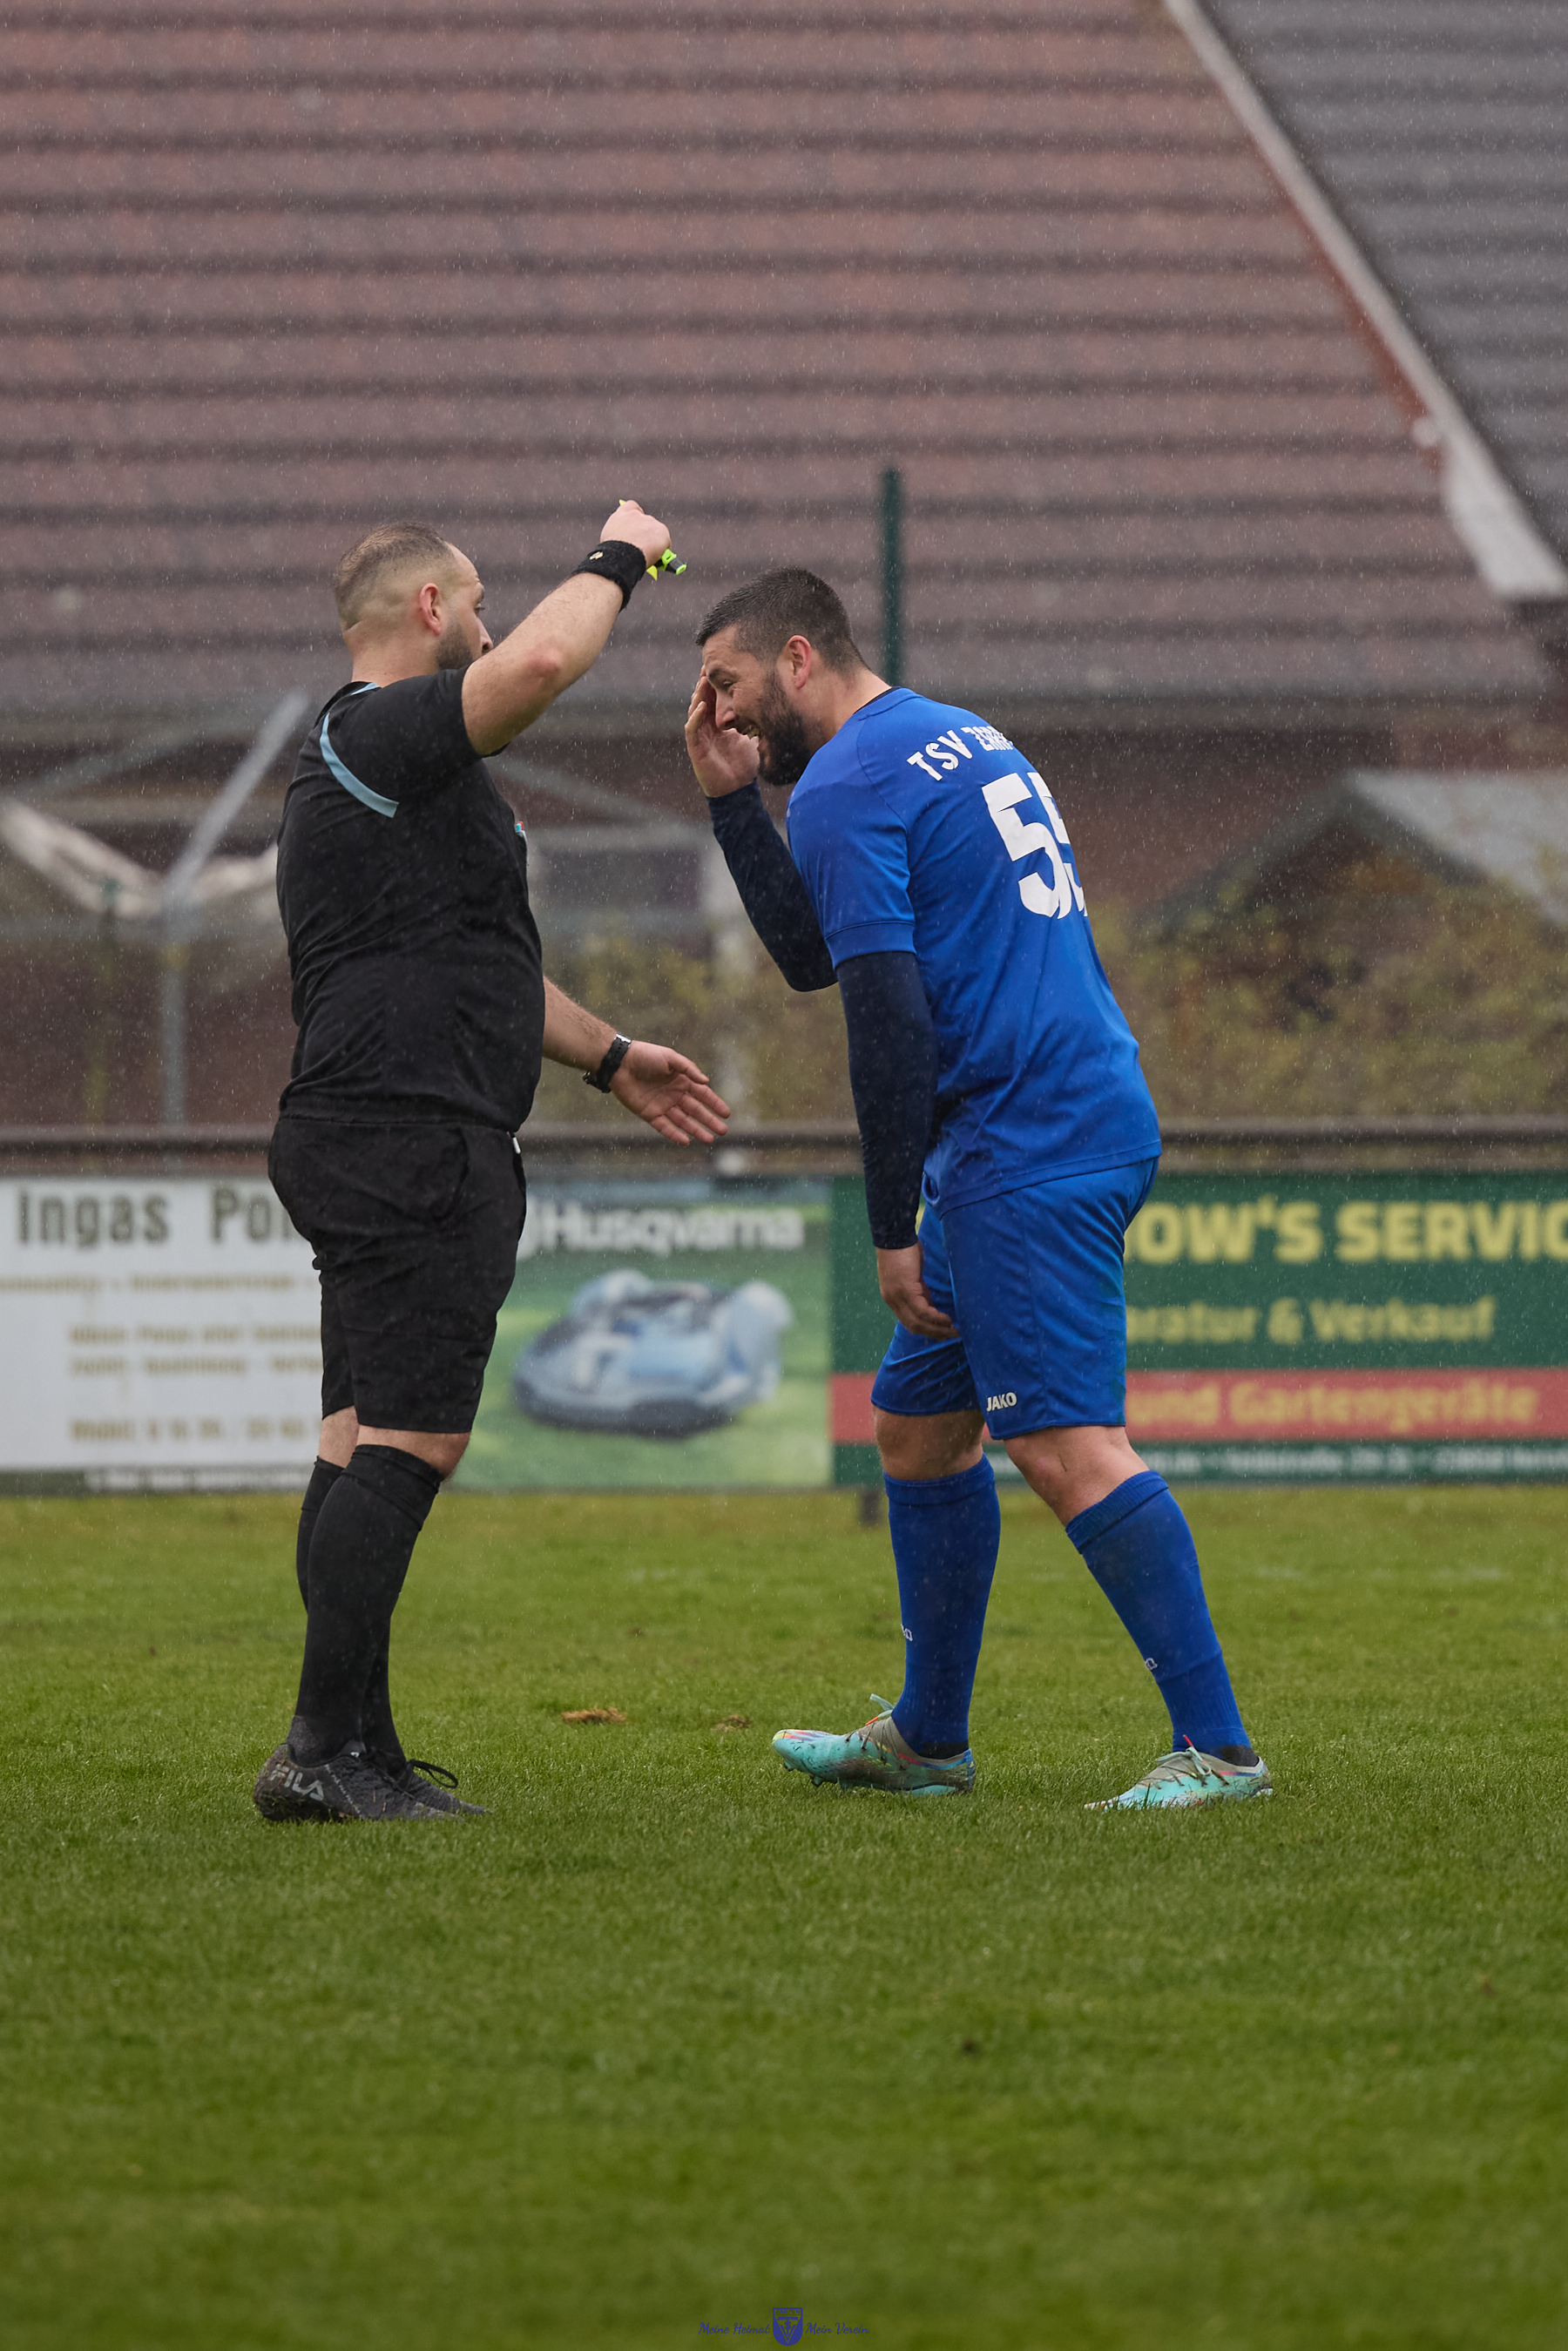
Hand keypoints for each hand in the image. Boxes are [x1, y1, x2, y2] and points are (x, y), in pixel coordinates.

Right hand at [600, 498, 671, 569]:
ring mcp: (650, 522)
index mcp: (622, 514)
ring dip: (654, 541)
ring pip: (656, 532)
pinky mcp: (661, 531)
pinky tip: (656, 558)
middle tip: (642, 546)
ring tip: (647, 555)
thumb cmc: (612, 553)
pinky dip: (663, 549)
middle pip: (646, 521)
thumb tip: (623, 539)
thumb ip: (618, 532)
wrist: (620, 558)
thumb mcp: (609, 537)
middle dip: (646, 533)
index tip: (637, 525)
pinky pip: (665, 541)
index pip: (632, 507)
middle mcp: (637, 515)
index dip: (636, 516)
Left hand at [609, 1042, 730, 1144]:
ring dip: (696, 1130)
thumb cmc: (646, 1055)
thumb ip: (689, 1069)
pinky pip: (664, 1126)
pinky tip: (686, 1140)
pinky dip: (674, 1134)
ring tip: (709, 1139)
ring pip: (683, 1121)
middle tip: (723, 1131)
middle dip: (710, 1121)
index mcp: (681, 1080)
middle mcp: (674, 1094)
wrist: (620, 1063)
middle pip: (696, 1111)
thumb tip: (705, 1082)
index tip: (727, 1114)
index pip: (703, 1095)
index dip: (715, 1104)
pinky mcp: (649, 1113)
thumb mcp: (670, 1058)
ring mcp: (662, 1105)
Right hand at [685, 675, 759, 798]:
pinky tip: (701, 705)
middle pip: (702, 700)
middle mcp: (706, 728)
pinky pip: (692, 729)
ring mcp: (699, 737)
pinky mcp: (695, 748)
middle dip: (704, 684)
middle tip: (707, 666)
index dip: (715, 685)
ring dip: (698, 696)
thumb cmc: (743, 766)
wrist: (736, 790)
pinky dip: (696, 717)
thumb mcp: (751, 740)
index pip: (713, 700)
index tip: (720, 669)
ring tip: (703, 680)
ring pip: (694, 711)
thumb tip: (772, 712)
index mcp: (717, 725)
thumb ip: (755, 726)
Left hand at [876, 1242, 957, 1339]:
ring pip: (918, 1322)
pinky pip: (922, 1311)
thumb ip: (919, 1293)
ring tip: (953, 1331)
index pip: (909, 1322)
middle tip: (951, 1336)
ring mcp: (898, 1297)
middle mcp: (893, 1301)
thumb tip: (931, 1307)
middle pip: (913, 1326)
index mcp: (893, 1298)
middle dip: (934, 1334)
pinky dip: (936, 1318)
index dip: (926, 1330)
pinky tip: (947, 1319)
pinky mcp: (906, 1290)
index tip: (941, 1333)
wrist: (895, 1237)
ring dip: (937, 1329)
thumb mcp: (911, 1277)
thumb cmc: (903, 1252)